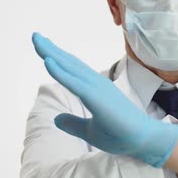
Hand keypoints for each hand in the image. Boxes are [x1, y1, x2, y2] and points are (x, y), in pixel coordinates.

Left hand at [32, 33, 177, 167]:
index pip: (73, 70)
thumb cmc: (121, 135)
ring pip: (71, 68)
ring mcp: (98, 89)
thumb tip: (56, 119)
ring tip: (38, 41)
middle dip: (51, 49)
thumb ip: (73, 124)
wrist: (142, 141)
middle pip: (70, 63)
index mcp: (95, 90)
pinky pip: (75, 83)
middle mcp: (96, 84)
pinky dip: (60, 71)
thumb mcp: (90, 131)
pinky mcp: (98, 98)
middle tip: (35, 36)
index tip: (44, 47)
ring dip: (53, 54)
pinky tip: (47, 61)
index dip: (58, 58)